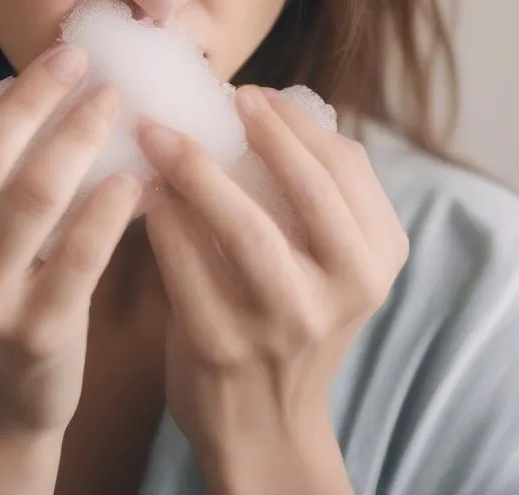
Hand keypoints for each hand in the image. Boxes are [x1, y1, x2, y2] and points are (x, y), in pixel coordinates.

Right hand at [0, 43, 139, 440]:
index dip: (14, 97)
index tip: (59, 56)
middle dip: (43, 102)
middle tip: (88, 65)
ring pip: (39, 199)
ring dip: (82, 141)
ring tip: (115, 105)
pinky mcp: (40, 334)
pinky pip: (80, 256)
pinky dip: (108, 209)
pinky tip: (134, 177)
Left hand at [137, 85, 408, 491]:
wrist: (263, 424)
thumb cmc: (289, 317)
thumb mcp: (329, 262)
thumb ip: (313, 193)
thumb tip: (263, 107)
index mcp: (375, 259)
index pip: (347, 167)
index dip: (297, 123)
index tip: (254, 95)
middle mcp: (343, 291)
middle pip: (308, 191)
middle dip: (264, 132)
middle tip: (223, 96)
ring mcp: (284, 322)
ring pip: (245, 227)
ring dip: (197, 169)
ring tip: (160, 133)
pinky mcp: (221, 343)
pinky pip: (185, 263)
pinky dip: (162, 217)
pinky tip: (143, 188)